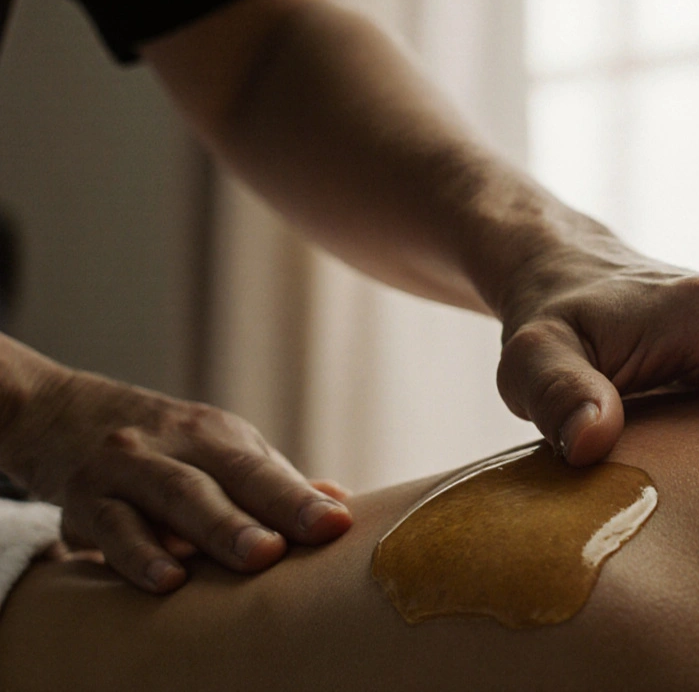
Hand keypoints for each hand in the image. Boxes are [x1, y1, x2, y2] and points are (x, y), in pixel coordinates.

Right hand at [2, 369, 351, 592]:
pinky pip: (112, 526)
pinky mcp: (85, 497)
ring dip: (215, 529)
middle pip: (227, 478)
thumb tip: (340, 502)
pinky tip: (166, 580)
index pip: (266, 470)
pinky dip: (139, 554)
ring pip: (175, 496)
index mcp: (221, 438)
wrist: (63, 412)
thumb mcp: (216, 450)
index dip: (301, 499)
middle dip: (262, 512)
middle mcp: (179, 444)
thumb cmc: (164, 446)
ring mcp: (130, 467)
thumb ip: (273, 481)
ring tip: (250, 559)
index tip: (338, 525)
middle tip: (290, 545)